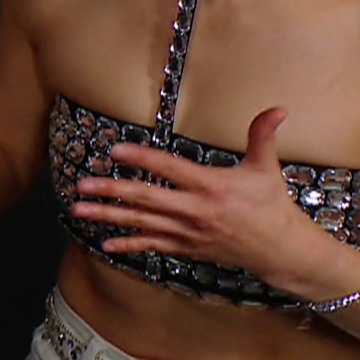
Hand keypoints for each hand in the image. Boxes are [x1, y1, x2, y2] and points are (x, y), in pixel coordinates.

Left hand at [69, 108, 339, 289]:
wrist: (280, 251)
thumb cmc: (272, 205)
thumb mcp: (266, 168)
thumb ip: (263, 136)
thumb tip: (277, 109)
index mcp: (211, 186)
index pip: (169, 168)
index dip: (141, 158)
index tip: (115, 150)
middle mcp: (195, 211)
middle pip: (146, 198)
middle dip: (111, 190)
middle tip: (81, 184)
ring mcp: (188, 232)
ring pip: (142, 223)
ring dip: (109, 216)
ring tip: (79, 209)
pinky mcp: (187, 248)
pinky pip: (153, 245)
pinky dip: (129, 244)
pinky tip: (105, 243)